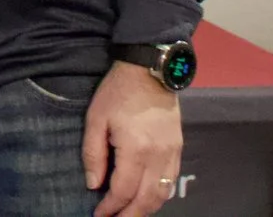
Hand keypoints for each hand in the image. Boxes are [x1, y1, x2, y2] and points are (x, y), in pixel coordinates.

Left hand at [85, 61, 182, 216]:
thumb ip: (93, 154)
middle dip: (130, 215)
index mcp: (136, 149)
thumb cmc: (117, 92)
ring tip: (128, 213)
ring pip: (163, 195)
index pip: (123, 190)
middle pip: (147, 200)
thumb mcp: (95, 119)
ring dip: (146, 209)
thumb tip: (93, 185)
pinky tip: (146, 198)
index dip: (110, 207)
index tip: (99, 214)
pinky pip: (171, 181)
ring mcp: (172, 153)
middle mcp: (158, 156)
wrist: (149, 70)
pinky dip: (159, 196)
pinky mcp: (179, 148)